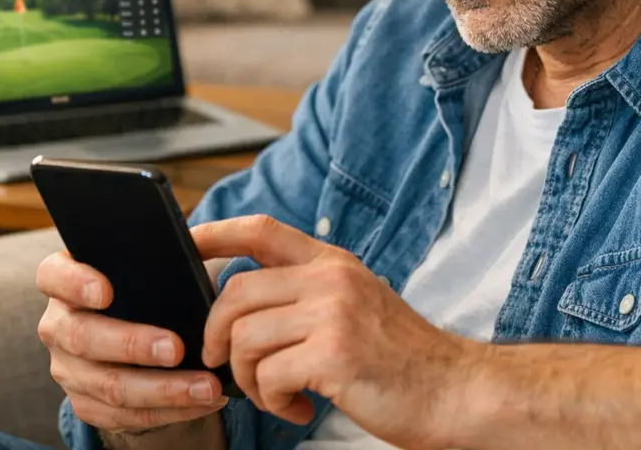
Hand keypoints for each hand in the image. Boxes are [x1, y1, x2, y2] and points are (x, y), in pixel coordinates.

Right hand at [36, 252, 229, 433]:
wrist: (129, 332)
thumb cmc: (139, 287)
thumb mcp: (140, 263)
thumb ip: (157, 247)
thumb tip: (194, 231)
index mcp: (63, 281)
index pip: (54, 276)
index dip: (76, 283)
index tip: (106, 292)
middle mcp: (58, 326)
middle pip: (83, 337)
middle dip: (132, 345)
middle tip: (176, 348)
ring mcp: (68, 369)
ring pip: (109, 386)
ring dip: (163, 390)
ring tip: (206, 386)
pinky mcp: (86, 404)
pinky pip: (125, 416)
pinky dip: (170, 412)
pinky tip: (203, 402)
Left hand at [194, 216, 479, 449]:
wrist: (456, 391)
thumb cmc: (401, 358)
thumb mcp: (356, 303)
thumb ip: (306, 293)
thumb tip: (238, 304)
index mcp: (332, 262)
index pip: (259, 230)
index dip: (214, 233)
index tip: (185, 244)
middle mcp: (331, 278)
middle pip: (235, 293)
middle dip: (216, 337)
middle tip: (225, 366)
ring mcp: (333, 313)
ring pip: (244, 339)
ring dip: (247, 379)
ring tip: (276, 396)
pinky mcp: (334, 354)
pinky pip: (268, 377)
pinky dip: (272, 403)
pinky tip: (299, 410)